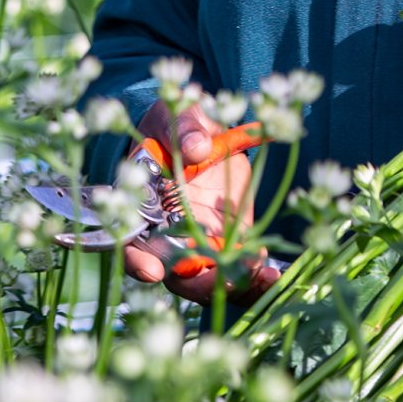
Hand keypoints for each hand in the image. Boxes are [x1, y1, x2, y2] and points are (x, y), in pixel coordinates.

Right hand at [122, 100, 279, 305]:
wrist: (206, 132)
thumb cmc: (178, 124)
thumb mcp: (177, 116)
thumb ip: (183, 129)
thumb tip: (197, 147)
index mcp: (141, 207)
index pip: (128, 242)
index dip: (137, 261)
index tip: (154, 272)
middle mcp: (166, 235)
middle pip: (173, 274)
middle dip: (198, 284)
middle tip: (225, 281)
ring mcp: (198, 242)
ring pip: (208, 279)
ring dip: (233, 285)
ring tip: (263, 278)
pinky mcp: (228, 241)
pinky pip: (238, 268)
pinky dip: (255, 278)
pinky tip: (273, 276)